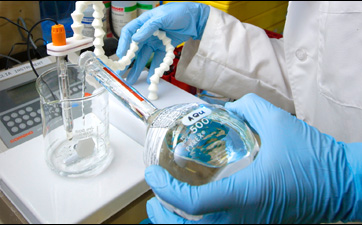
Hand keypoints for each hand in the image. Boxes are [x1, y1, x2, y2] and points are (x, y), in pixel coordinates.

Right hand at [116, 2, 209, 84]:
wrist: (196, 18)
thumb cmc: (179, 12)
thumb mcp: (162, 17)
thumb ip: (148, 28)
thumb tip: (135, 39)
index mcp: (144, 23)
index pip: (129, 33)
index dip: (123, 44)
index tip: (121, 56)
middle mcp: (148, 33)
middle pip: (135, 49)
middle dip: (129, 61)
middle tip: (122, 73)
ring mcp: (156, 41)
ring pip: (145, 57)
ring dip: (139, 68)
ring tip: (133, 79)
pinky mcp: (165, 48)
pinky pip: (158, 60)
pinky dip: (154, 69)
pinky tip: (151, 78)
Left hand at [144, 93, 359, 223]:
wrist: (342, 183)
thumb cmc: (314, 157)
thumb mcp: (277, 121)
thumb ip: (245, 108)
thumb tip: (223, 111)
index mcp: (246, 194)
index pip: (194, 203)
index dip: (166, 190)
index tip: (154, 173)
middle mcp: (244, 218)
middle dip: (165, 215)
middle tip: (154, 195)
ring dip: (178, 222)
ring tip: (166, 204)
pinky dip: (197, 223)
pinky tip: (193, 208)